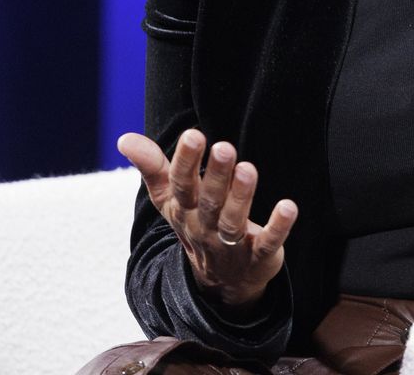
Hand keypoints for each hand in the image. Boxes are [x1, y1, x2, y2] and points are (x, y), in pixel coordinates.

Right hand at [117, 128, 296, 309]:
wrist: (221, 280)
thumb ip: (153, 167)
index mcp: (184, 209)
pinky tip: (289, 207)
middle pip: (209, 201)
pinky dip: (279, 227)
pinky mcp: (259, 255)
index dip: (185, 161)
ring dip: (241, 196)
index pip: (181, 185)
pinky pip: (269, 242)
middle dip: (216, 175)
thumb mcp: (170, 199)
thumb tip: (123, 138)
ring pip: (234, 220)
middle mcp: (205, 226)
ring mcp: (232, 243)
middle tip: (224, 147)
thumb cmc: (196, 223)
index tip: (193, 134)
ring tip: (248, 169)